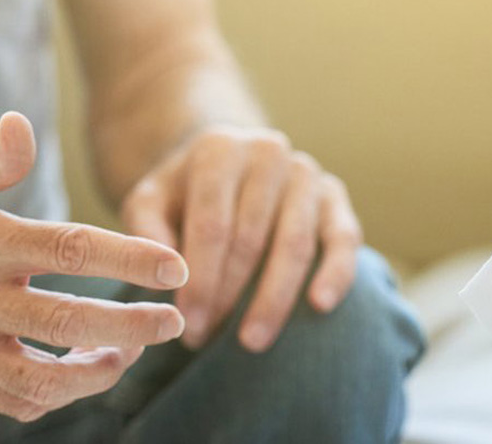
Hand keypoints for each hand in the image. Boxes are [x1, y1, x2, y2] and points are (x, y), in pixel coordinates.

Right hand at [0, 113, 189, 421]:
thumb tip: (22, 124)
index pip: (66, 249)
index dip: (128, 259)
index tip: (176, 267)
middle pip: (64, 323)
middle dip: (132, 327)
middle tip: (176, 320)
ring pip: (39, 381)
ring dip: (98, 372)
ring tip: (132, 349)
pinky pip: (13, 402)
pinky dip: (59, 395)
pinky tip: (86, 367)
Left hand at [120, 128, 362, 351]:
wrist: (225, 166)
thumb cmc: (181, 194)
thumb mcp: (148, 202)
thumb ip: (147, 230)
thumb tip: (167, 274)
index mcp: (219, 150)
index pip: (212, 224)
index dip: (200, 278)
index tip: (188, 322)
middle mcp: (267, 153)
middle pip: (251, 237)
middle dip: (229, 294)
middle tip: (207, 339)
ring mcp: (306, 173)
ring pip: (295, 242)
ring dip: (274, 297)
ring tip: (252, 341)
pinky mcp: (334, 195)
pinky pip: (344, 238)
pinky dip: (336, 272)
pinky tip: (320, 305)